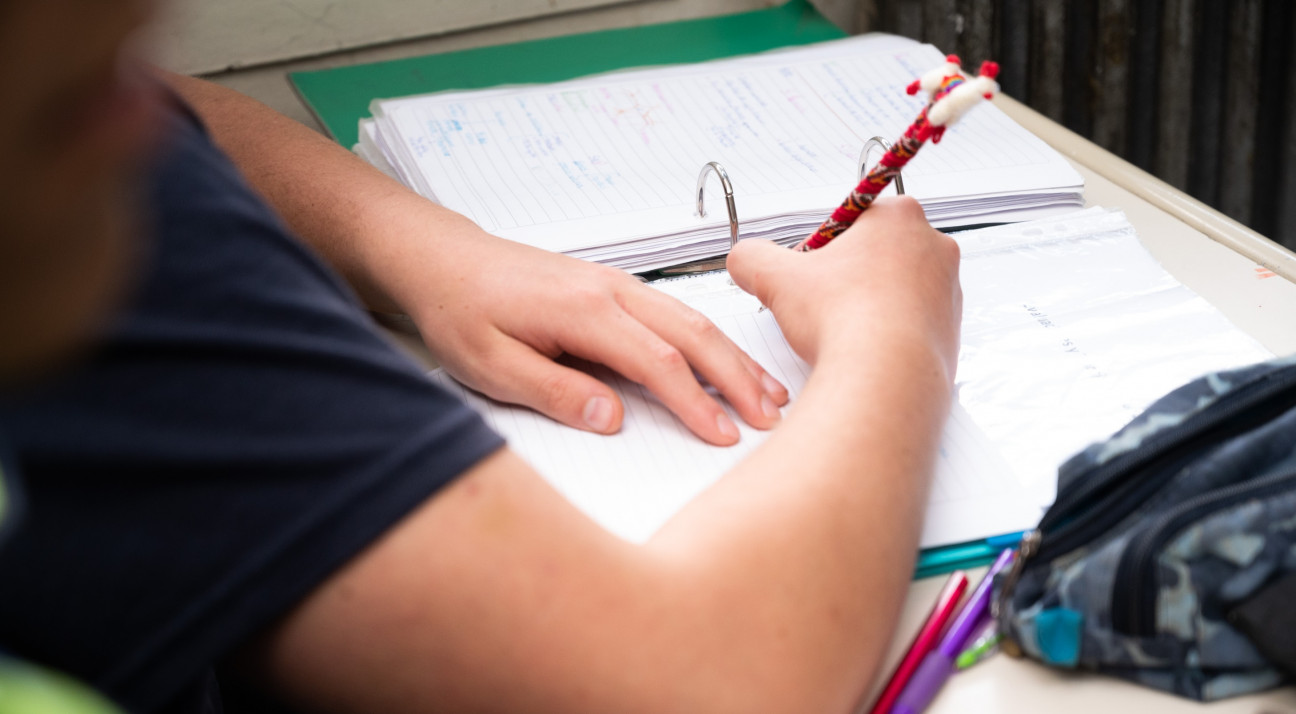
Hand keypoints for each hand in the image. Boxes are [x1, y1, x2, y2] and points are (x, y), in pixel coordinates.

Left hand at [408, 235, 788, 445]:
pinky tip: (726, 358)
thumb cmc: (462, 312)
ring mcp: (616, 285)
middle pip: (693, 334)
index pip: (658, 363)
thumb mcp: (492, 366)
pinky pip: (675, 312)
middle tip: (772, 419)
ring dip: (734, 356)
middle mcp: (610, 291)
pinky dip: (711, 339)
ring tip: (770, 393)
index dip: (696, 403)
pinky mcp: (613, 288)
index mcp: (584, 312)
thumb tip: (614, 419)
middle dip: (738, 378)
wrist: (445, 260)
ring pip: (692, 319)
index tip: (724, 437)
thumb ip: (556, 392)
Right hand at [727, 196, 960, 378]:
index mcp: (898, 217)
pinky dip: (886, 332)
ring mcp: (949, 289)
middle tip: (820, 304)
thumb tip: (744, 258)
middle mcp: (934, 246)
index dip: (820, 249)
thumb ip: (751, 257)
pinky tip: (864, 349)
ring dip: (865, 304)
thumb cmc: (844, 319)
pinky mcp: (952, 327)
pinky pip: (909, 322)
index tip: (808, 274)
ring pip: (893, 289)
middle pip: (874, 253)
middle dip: (846, 276)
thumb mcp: (776, 277)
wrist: (885, 378)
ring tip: (841, 331)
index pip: (850, 221)